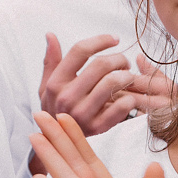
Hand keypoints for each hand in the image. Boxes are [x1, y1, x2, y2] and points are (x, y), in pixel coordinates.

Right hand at [39, 33, 177, 137]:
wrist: (56, 141)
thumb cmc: (55, 108)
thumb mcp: (47, 85)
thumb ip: (51, 61)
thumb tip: (50, 35)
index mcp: (56, 83)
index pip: (80, 51)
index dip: (100, 40)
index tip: (114, 39)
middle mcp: (67, 97)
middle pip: (100, 65)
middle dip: (118, 58)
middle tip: (124, 62)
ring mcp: (83, 114)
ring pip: (112, 83)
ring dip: (126, 75)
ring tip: (128, 76)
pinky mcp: (98, 128)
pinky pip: (121, 107)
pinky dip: (129, 98)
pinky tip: (128, 96)